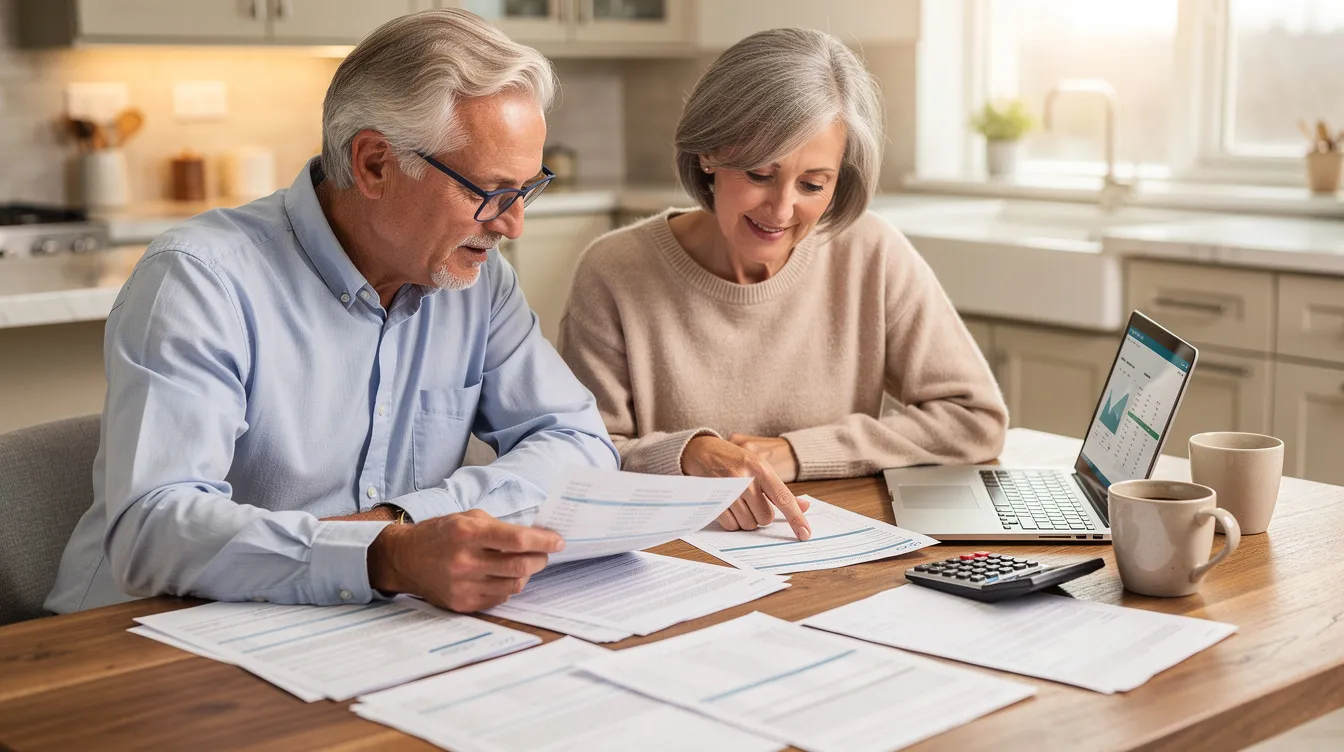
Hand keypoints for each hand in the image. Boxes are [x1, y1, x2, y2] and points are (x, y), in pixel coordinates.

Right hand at [367, 509, 563, 612]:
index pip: (517, 540)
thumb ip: (499, 527)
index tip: (557, 541)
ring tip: (523, 564)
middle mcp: (465, 562)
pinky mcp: (462, 603)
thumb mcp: (467, 518)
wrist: (405, 558)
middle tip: (544, 554)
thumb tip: (535, 536)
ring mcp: (463, 586)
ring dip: (526, 574)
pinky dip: (508, 587)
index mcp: (468, 534)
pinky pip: (499, 598)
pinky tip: (502, 577)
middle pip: (520, 566)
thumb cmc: (440, 534)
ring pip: (514, 585)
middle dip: (540, 559)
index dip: (543, 541)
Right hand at [682, 436, 810, 539]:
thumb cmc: (736, 460)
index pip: (784, 499)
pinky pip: (731, 526)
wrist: (703, 451)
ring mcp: (728, 491)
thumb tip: (804, 507)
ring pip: (749, 524)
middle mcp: (746, 480)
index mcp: (761, 470)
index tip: (805, 533)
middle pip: (765, 518)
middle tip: (752, 500)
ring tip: (738, 501)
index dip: (796, 518)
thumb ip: (781, 490)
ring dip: (746, 518)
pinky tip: (728, 506)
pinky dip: (733, 521)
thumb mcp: (760, 468)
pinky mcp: (714, 502)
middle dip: (761, 514)